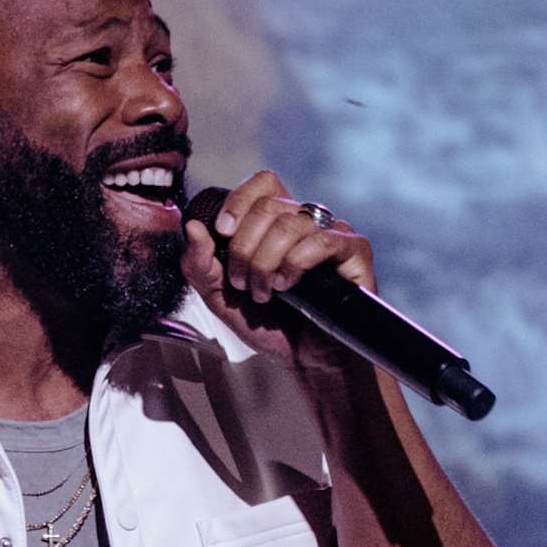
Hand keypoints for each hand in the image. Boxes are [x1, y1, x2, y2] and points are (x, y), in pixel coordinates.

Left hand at [183, 172, 372, 357]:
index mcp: (276, 223)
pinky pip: (323, 240)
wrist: (306, 361)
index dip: (239, 201)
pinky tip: (288, 285)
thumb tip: (192, 227)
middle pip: (269, 204)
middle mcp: (306, 222)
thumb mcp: (221, 298)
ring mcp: (331, 234)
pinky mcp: (354, 251)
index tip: (222, 233)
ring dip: (266, 261)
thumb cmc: (270, 326)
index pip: (263, 184)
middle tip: (242, 282)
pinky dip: (296, 263)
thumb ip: (200, 265)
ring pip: (291, 223)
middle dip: (245, 246)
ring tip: (265, 292)